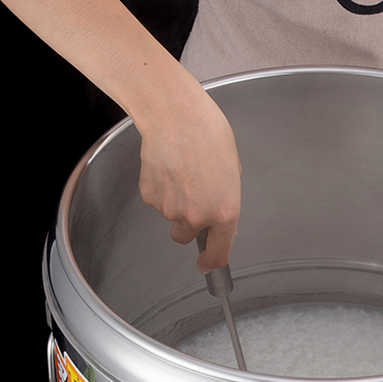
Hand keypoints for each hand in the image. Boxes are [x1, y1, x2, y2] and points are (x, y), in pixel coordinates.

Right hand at [137, 86, 241, 270]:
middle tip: (191, 194)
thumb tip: (219, 216)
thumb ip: (225, 200)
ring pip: (171, 216)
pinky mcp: (150, 197)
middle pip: (187, 237)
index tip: (205, 264)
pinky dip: (160, 188)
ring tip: (181, 170)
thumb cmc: (208, 134)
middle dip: (189, 223)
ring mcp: (170, 209)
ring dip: (175, 201)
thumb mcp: (232, 170)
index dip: (211, 262)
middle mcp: (197, 217)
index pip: (218, 253)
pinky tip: (167, 166)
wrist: (175, 117)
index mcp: (225, 212)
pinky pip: (156, 200)